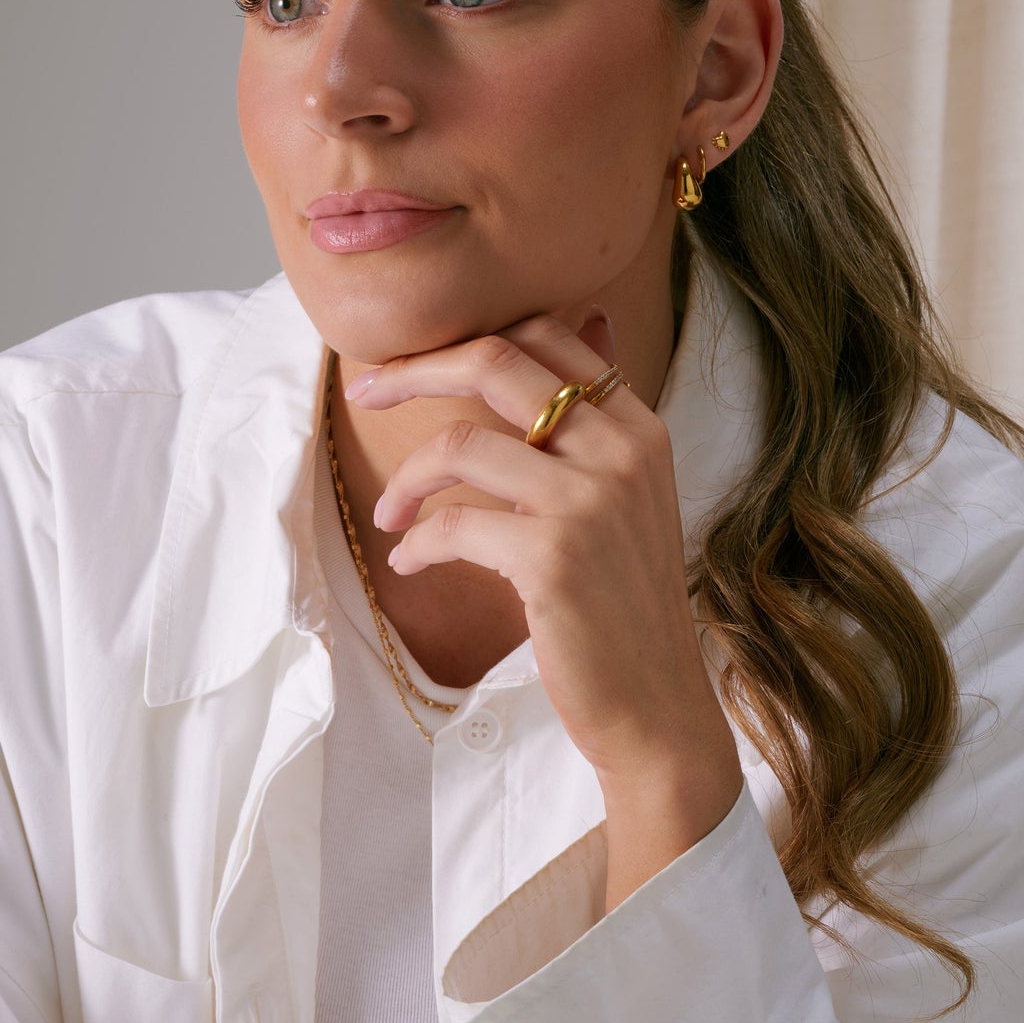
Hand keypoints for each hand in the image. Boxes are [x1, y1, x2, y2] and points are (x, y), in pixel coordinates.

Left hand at [343, 307, 741, 803]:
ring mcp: (589, 501)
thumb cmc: (625, 601)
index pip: (545, 334)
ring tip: (390, 512)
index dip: (464, 339)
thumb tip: (588, 317)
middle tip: (367, 395)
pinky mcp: (553, 556)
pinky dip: (417, 543)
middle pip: (495, 362)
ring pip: (460, 443)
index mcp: (639, 427)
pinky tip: (411, 562)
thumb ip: (598, 420)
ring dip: (406, 477)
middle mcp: (621, 450)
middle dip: (415, 371)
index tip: (410, 365)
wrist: (656, 705)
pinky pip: (453, 524)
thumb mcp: (630, 495)